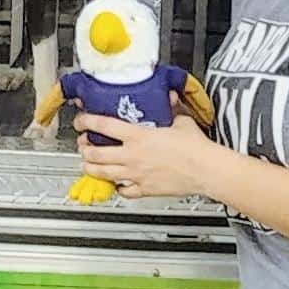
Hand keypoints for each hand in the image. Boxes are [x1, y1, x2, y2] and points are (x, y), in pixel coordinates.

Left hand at [74, 109, 219, 200]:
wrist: (206, 170)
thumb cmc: (196, 148)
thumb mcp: (181, 121)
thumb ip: (171, 109)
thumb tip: (170, 98)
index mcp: (139, 136)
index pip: (103, 126)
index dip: (86, 121)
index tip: (81, 121)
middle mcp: (133, 156)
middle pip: (95, 153)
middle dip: (84, 148)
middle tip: (84, 145)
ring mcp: (136, 174)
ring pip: (102, 173)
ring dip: (91, 168)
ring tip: (89, 164)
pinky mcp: (144, 189)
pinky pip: (123, 191)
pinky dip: (117, 187)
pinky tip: (118, 183)